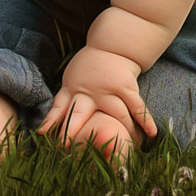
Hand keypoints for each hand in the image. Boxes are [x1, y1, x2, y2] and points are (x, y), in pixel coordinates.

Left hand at [38, 45, 156, 150]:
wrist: (111, 46)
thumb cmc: (89, 69)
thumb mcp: (72, 80)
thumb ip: (66, 100)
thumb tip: (49, 127)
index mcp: (72, 89)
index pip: (59, 107)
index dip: (51, 121)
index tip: (44, 135)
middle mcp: (88, 91)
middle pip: (80, 113)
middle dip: (73, 129)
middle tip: (68, 147)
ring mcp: (108, 89)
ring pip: (115, 114)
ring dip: (121, 132)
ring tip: (125, 150)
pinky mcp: (126, 87)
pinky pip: (137, 106)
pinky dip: (145, 120)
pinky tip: (151, 134)